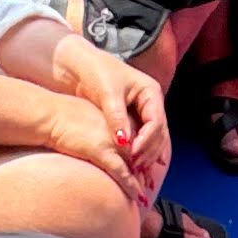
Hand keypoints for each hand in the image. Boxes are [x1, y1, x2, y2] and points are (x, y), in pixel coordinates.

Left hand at [52, 38, 172, 191]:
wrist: (79, 67)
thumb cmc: (95, 73)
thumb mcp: (108, 94)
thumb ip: (117, 117)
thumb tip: (124, 142)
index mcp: (150, 91)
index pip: (156, 122)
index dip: (147, 141)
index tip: (133, 154)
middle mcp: (150, 103)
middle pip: (158, 133)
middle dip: (148, 151)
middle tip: (135, 167)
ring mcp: (142, 112)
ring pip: (153, 139)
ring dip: (146, 155)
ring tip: (134, 170)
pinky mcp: (132, 120)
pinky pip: (142, 139)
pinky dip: (140, 152)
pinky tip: (135, 166)